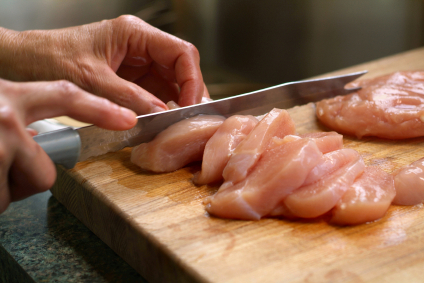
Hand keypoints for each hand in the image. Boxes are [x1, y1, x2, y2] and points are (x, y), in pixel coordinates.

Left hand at [0, 15, 208, 114]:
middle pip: (180, 69)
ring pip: (170, 84)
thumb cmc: (49, 58)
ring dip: (175, 105)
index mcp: (134, 34)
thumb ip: (128, 97)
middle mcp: (140, 47)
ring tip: (177, 126)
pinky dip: (160, 110)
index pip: (181, 53)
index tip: (190, 106)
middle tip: (190, 120)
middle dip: (188, 95)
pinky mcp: (129, 81)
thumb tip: (161, 114)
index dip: (192, 80)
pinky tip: (162, 124)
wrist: (23, 62)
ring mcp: (136, 65)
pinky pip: (154, 95)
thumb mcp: (91, 80)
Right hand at [0, 79, 136, 212]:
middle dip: (31, 177)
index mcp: (12, 96)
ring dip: (5, 187)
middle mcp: (7, 117)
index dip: (100, 110)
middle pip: (49, 171)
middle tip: (5, 168)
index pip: (66, 97)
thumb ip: (18, 115)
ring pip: (28, 186)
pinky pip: (3, 201)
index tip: (129, 120)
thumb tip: (35, 137)